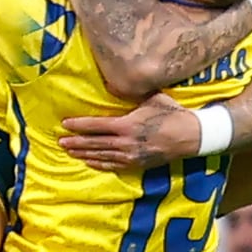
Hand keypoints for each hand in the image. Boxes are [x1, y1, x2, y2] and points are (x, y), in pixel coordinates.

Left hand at [59, 96, 199, 173]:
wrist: (190, 136)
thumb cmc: (171, 114)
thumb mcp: (152, 98)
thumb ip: (132, 95)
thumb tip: (114, 86)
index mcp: (127, 125)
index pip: (96, 125)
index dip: (79, 125)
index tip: (66, 124)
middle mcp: (126, 142)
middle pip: (95, 143)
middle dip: (76, 142)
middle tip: (60, 142)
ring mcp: (131, 156)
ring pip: (102, 156)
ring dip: (84, 154)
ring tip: (70, 152)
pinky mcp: (137, 164)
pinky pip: (114, 166)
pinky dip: (100, 164)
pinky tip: (89, 163)